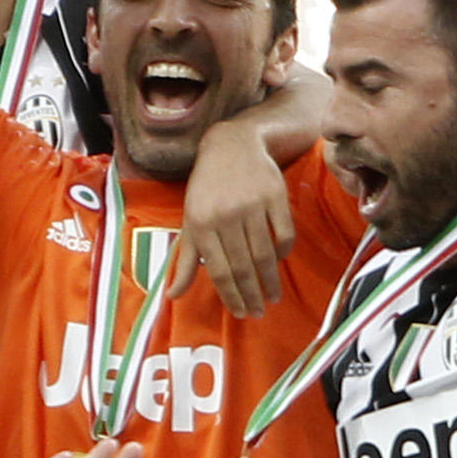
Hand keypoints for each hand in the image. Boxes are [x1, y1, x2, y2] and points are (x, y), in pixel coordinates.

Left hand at [177, 121, 294, 318]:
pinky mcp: (274, 195)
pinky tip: (278, 264)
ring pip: (264, 253)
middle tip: (259, 313)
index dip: (231, 296)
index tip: (241, 313)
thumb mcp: (191, 220)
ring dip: (270, 280)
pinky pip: (283, 233)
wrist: (231, 144)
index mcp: (201, 223)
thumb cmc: (207, 187)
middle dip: (251, 295)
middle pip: (242, 266)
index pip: (218, 271)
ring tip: (272, 297)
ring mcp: (251, 204)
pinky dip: (283, 253)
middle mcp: (225, 215)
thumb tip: (173, 295)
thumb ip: (186, 259)